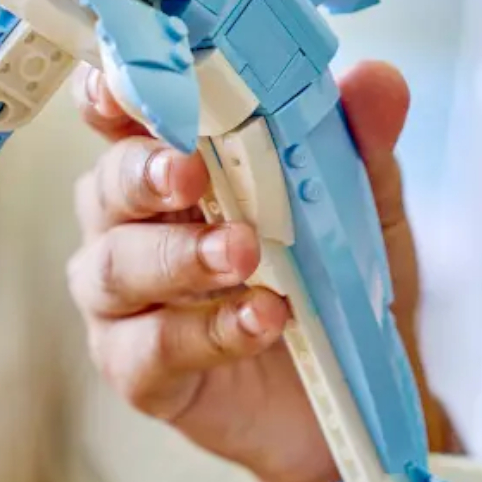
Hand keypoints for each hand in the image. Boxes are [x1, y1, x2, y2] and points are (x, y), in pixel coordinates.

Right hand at [68, 60, 432, 481]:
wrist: (353, 401)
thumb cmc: (335, 290)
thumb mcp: (364, 210)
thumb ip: (361, 146)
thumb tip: (374, 80)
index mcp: (173, 168)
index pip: (123, 115)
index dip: (112, 92)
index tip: (124, 84)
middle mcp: (130, 228)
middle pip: (106, 186)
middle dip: (145, 174)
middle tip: (193, 175)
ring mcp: (125, 305)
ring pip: (115, 268)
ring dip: (179, 257)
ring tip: (245, 256)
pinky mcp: (139, 372)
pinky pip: (151, 347)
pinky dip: (209, 331)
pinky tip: (262, 320)